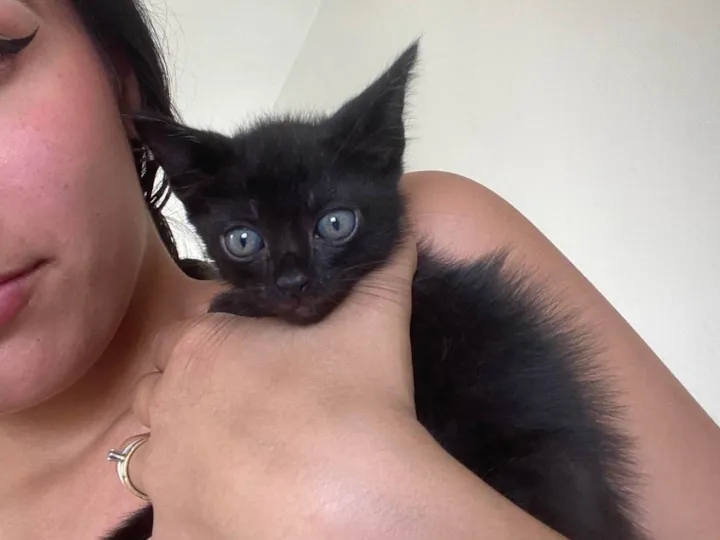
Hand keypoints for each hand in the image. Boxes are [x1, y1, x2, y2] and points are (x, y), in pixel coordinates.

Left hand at [128, 237, 564, 539]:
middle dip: (194, 393)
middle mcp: (167, 406)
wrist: (357, 500)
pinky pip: (165, 517)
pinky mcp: (172, 530)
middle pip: (162, 390)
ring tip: (235, 459)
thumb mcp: (375, 324)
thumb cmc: (356, 400)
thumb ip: (382, 270)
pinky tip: (231, 506)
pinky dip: (190, 509)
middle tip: (250, 408)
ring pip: (150, 452)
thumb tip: (402, 223)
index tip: (257, 360)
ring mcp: (163, 474)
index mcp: (204, 350)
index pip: (189, 335)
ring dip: (181, 449)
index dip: (221, 344)